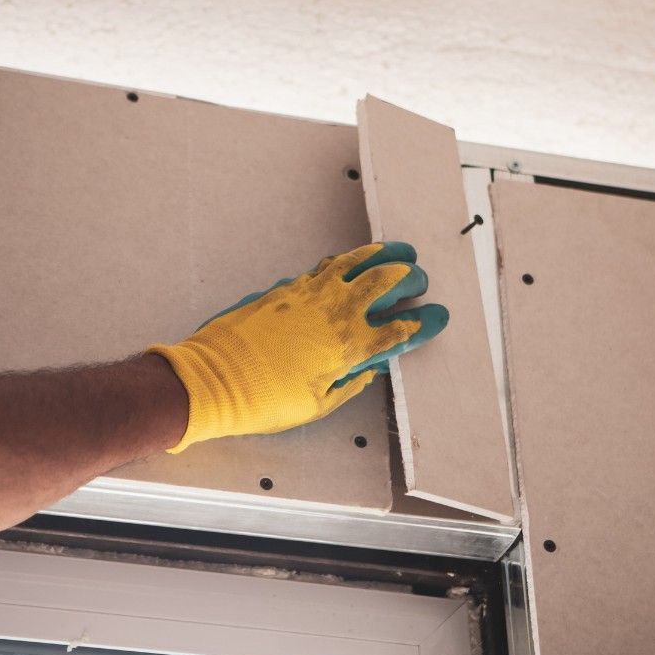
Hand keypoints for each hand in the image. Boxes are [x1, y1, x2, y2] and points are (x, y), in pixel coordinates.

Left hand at [148, 242, 447, 452]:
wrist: (215, 379)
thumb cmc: (264, 400)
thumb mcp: (317, 404)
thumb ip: (348, 383)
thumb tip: (366, 370)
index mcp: (350, 349)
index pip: (400, 331)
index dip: (423, 324)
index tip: (439, 317)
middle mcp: (337, 314)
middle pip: (385, 283)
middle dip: (410, 278)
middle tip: (420, 278)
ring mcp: (312, 294)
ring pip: (357, 263)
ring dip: (383, 254)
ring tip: (400, 250)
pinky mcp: (288, 287)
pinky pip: (327, 265)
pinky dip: (347, 260)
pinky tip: (353, 259)